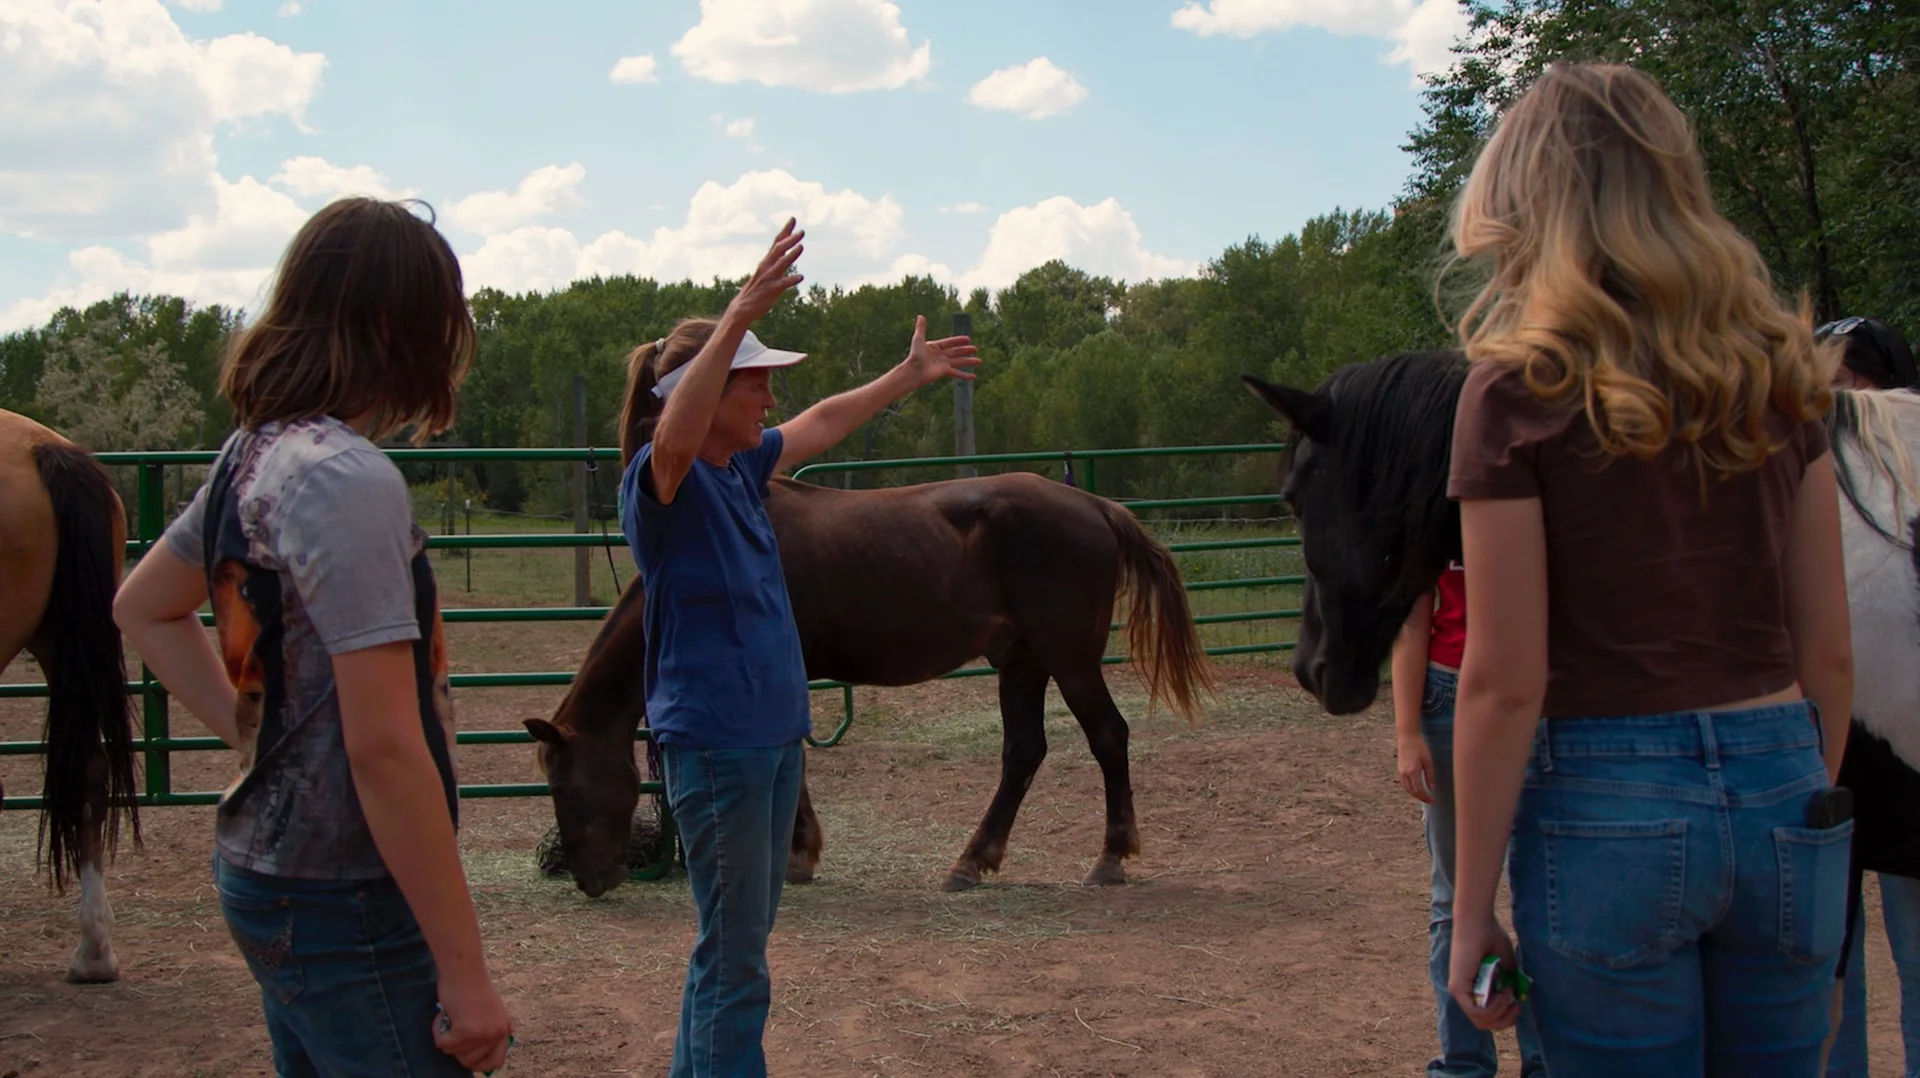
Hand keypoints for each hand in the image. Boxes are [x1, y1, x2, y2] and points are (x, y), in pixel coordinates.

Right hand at [434, 973, 514, 1072]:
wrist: (463, 970)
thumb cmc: (471, 987)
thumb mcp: (489, 1011)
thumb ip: (488, 1031)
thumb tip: (483, 1061)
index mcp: (504, 1029)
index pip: (496, 1062)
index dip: (479, 1064)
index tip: (466, 1057)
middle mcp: (497, 1034)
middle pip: (471, 1062)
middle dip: (457, 1049)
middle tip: (454, 1029)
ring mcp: (482, 1034)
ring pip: (454, 1053)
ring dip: (446, 1037)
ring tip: (450, 1017)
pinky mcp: (466, 1032)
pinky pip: (443, 1044)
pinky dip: (438, 1031)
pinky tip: (444, 1015)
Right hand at [727, 218, 804, 323]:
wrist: (742, 308)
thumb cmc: (757, 290)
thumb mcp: (765, 272)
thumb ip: (776, 261)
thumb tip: (785, 251)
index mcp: (766, 262)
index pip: (777, 242)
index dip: (785, 231)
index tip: (793, 219)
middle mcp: (767, 267)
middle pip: (779, 249)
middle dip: (790, 240)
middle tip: (802, 232)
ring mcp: (769, 278)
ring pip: (781, 263)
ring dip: (791, 255)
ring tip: (801, 247)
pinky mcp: (771, 290)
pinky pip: (783, 284)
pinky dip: (791, 279)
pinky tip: (800, 277)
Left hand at [902, 314, 980, 386]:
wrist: (914, 370)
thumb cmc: (915, 355)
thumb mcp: (918, 339)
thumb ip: (921, 328)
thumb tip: (920, 316)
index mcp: (935, 347)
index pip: (949, 342)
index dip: (958, 341)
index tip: (968, 339)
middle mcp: (940, 355)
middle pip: (956, 352)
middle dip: (966, 351)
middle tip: (975, 349)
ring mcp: (943, 364)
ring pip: (959, 362)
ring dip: (969, 362)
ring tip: (980, 361)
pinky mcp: (945, 372)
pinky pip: (957, 373)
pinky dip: (965, 375)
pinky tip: (974, 376)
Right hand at [1397, 735, 1435, 804]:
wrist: (1407, 737)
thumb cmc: (1419, 747)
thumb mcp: (1428, 760)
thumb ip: (1430, 775)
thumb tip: (1432, 788)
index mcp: (1413, 772)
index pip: (1419, 790)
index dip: (1426, 798)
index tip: (1433, 801)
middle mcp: (1405, 774)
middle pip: (1412, 792)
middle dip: (1421, 798)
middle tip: (1430, 801)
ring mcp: (1401, 772)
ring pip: (1407, 789)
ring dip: (1415, 794)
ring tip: (1424, 796)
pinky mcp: (1399, 770)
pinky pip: (1405, 784)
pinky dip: (1411, 789)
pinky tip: (1417, 788)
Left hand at [1448, 911, 1522, 1031]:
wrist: (1479, 922)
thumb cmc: (1490, 937)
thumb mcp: (1506, 964)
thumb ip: (1510, 980)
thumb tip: (1518, 996)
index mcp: (1473, 989)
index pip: (1486, 1018)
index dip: (1505, 1018)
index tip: (1517, 1004)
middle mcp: (1463, 993)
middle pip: (1483, 1024)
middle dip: (1505, 1020)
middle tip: (1516, 1005)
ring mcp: (1458, 991)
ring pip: (1480, 1021)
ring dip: (1501, 1011)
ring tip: (1508, 992)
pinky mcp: (1457, 988)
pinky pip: (1476, 1012)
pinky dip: (1494, 1007)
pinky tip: (1502, 992)